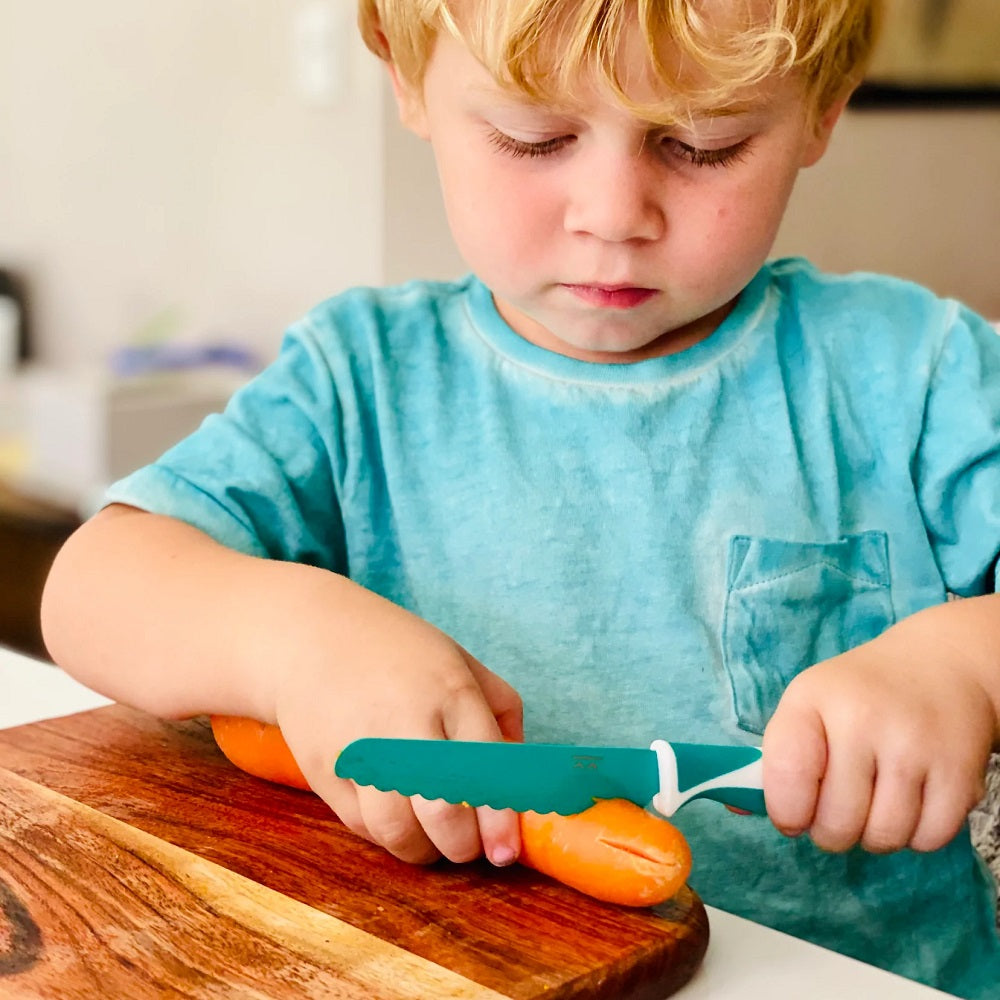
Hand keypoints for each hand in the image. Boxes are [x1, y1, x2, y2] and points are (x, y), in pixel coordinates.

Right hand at [265, 575, 522, 866]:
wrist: (309, 636)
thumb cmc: (397, 650)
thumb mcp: (459, 659)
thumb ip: (500, 709)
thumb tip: (519, 770)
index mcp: (449, 690)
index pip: (485, 767)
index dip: (500, 820)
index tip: (505, 851)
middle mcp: (405, 721)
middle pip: (442, 811)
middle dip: (463, 845)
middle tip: (470, 846)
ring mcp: (360, 749)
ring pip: (398, 831)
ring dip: (424, 850)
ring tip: (434, 839)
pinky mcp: (324, 771)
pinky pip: (363, 826)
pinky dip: (386, 834)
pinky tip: (397, 817)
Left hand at [762, 611, 996, 853]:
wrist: (941, 664)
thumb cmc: (859, 693)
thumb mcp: (807, 704)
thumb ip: (775, 757)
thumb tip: (737, 808)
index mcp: (813, 700)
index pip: (787, 777)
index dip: (786, 813)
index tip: (793, 815)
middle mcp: (863, 720)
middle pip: (837, 823)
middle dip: (832, 831)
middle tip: (839, 810)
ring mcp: (914, 746)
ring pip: (883, 837)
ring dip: (875, 836)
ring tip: (875, 804)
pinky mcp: (960, 772)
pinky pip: (929, 839)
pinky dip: (917, 835)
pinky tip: (911, 801)